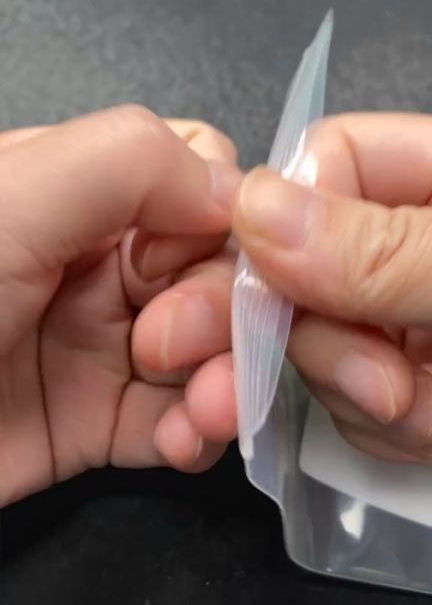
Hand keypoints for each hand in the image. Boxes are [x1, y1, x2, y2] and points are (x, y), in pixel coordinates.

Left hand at [0, 107, 240, 505]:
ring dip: (227, 377)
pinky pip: (178, 418)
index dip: (218, 216)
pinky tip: (184, 441)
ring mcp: (96, 342)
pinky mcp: (93, 422)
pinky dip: (196, 430)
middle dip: (218, 307)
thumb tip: (236, 192)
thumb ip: (126, 163)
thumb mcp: (4, 206)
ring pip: (210, 345)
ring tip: (203, 413)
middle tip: (170, 347)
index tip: (197, 262)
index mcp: (73, 187)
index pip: (195, 173)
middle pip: (213, 263)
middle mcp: (94, 258)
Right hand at [233, 114, 431, 510]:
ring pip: (323, 337)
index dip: (289, 217)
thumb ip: (399, 250)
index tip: (271, 284)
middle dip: (311, 320)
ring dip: (348, 381)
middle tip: (343, 375)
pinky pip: (355, 404)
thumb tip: (256, 209)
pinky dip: (375, 427)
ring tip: (415, 412)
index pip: (335, 163)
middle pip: (311, 259)